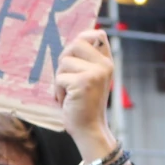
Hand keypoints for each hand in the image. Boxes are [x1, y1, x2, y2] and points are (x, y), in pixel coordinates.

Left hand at [52, 29, 118, 162]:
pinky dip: (58, 91)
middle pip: (75, 44)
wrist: (90, 129)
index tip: (74, 52)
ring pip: (64, 62)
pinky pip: (59, 78)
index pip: (98, 35)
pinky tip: (67, 100)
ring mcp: (95, 73)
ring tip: (68, 93)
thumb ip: (85, 62)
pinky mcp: (83, 82)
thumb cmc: (85, 105)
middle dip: (64, 60)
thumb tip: (71, 43)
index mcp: (107, 63)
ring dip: (60, 79)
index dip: (83, 36)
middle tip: (65, 78)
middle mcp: (104, 65)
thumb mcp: (90, 79)